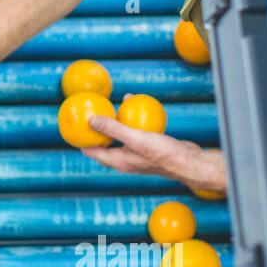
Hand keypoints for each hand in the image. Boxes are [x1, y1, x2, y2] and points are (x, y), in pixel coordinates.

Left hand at [81, 113, 226, 193]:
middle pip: (106, 142)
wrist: (190, 162)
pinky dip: (134, 120)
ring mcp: (138, 154)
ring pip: (122, 135)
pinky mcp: (150, 147)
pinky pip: (137, 132)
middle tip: (94, 111)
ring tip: (116, 104)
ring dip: (118, 121)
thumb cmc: (162, 153)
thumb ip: (113, 129)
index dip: (82, 139)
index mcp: (118, 161)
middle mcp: (126, 159)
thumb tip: (90, 120)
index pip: (92, 151)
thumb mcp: (135, 138)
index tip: (76, 125)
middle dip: (100, 127)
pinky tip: (136, 105)